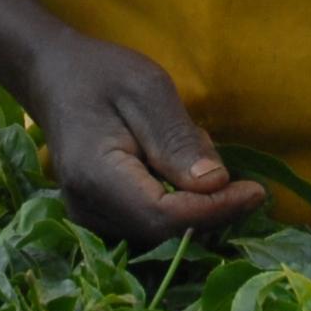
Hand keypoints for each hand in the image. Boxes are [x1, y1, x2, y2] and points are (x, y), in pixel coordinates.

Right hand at [19, 32, 267, 245]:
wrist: (54, 79)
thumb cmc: (101, 76)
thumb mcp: (147, 90)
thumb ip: (178, 140)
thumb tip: (216, 184)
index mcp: (96, 176)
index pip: (165, 216)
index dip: (215, 210)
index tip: (257, 191)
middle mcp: (88, 210)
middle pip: (166, 233)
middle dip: (211, 208)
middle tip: (229, 166)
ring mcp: (90, 220)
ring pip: (162, 235)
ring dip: (195, 206)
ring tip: (192, 155)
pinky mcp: (101, 221)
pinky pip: (151, 227)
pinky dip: (179, 206)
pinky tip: (177, 169)